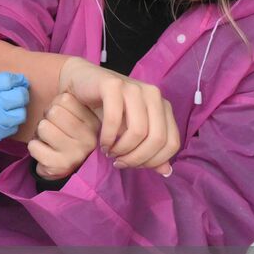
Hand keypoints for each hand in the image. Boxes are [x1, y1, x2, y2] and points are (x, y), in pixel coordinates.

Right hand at [0, 73, 30, 159]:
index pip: (10, 80)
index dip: (17, 79)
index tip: (19, 80)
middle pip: (20, 96)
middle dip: (22, 93)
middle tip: (19, 93)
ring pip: (21, 114)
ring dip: (19, 110)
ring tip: (13, 109)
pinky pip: (12, 128)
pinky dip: (12, 123)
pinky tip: (5, 121)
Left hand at [29, 92, 100, 180]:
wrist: (65, 167)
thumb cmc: (66, 135)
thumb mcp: (76, 116)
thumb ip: (72, 102)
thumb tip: (66, 84)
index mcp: (94, 124)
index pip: (64, 99)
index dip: (56, 105)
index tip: (63, 118)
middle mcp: (89, 140)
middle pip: (53, 112)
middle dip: (48, 119)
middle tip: (54, 130)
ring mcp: (75, 154)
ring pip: (43, 127)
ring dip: (40, 133)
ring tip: (49, 140)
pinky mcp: (59, 166)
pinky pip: (34, 146)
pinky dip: (34, 146)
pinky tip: (45, 151)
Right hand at [56, 58, 179, 175]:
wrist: (81, 81)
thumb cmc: (107, 107)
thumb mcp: (130, 131)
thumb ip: (149, 150)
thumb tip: (166, 171)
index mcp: (163, 106)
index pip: (171, 143)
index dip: (153, 161)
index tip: (132, 165)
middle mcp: (153, 95)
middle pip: (157, 139)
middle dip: (137, 158)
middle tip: (119, 162)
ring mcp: (134, 88)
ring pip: (139, 131)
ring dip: (122, 149)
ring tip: (110, 152)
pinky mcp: (113, 85)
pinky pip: (115, 119)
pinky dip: (108, 136)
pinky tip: (102, 142)